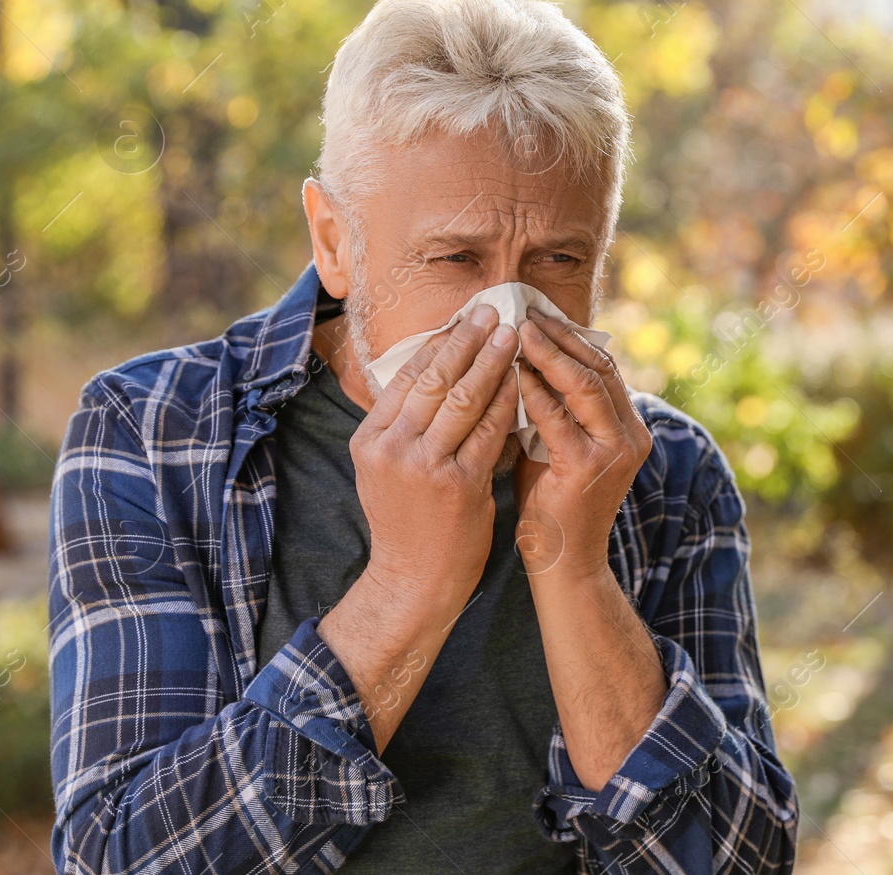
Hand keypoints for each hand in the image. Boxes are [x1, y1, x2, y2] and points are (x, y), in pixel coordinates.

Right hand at [348, 304, 520, 613]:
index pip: (406, 377)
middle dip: (466, 339)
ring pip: (463, 399)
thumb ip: (403, 425)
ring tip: (512, 333)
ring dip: (491, 361)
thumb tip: (432, 369)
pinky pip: (489, 431)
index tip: (463, 317)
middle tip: (492, 310)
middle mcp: (392, 449)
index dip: (438, 343)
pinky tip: (522, 379)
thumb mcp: (387, 469)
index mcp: (370, 440)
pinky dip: (506, 401)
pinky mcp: (459, 486)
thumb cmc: (409, 520)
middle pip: (434, 379)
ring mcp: (424, 467)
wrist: (414, 582)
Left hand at [512, 306, 651, 578]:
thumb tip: (523, 359)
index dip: (570, 338)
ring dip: (547, 354)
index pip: (602, 367)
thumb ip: (553, 409)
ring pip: (583, 385)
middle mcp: (631, 436)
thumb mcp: (558, 447)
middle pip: (598, 367)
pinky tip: (510, 374)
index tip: (537, 315)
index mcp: (628, 427)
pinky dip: (533, 392)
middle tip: (525, 313)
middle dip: (559, 337)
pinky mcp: (588, 468)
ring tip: (516, 332)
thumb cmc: (553, 504)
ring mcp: (614, 452)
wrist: (564, 562)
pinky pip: (557, 418)